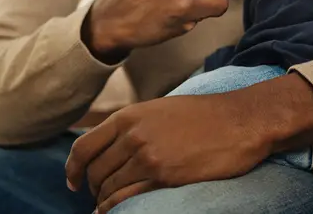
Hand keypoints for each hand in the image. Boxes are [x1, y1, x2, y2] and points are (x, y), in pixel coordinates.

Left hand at [65, 73, 312, 212]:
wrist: (240, 121)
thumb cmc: (205, 115)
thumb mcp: (160, 109)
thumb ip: (134, 124)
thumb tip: (114, 142)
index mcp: (129, 115)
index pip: (84, 146)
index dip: (73, 168)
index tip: (73, 181)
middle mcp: (132, 134)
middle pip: (95, 170)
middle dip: (91, 187)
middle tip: (96, 196)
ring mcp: (146, 155)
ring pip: (109, 186)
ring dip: (104, 200)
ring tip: (107, 206)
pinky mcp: (163, 175)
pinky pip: (128, 197)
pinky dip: (116, 208)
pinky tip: (114, 213)